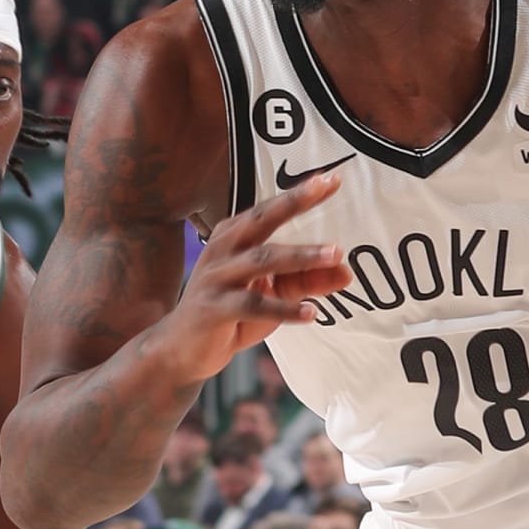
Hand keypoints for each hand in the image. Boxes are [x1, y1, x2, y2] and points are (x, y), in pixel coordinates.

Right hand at [154, 177, 352, 381]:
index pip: (269, 209)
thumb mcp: (273, 295)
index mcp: (233, 237)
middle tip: (325, 188)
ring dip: (300, 257)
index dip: (299, 193)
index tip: (331, 177)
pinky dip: (284, 309)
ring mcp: (216, 278)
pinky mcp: (213, 309)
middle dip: (294, 202)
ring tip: (335, 255)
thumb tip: (346, 271)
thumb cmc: (230, 316)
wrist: (182, 350)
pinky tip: (311, 312)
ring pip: (262, 261)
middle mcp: (222, 250)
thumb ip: (306, 281)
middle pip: (261, 220)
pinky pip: (253, 305)